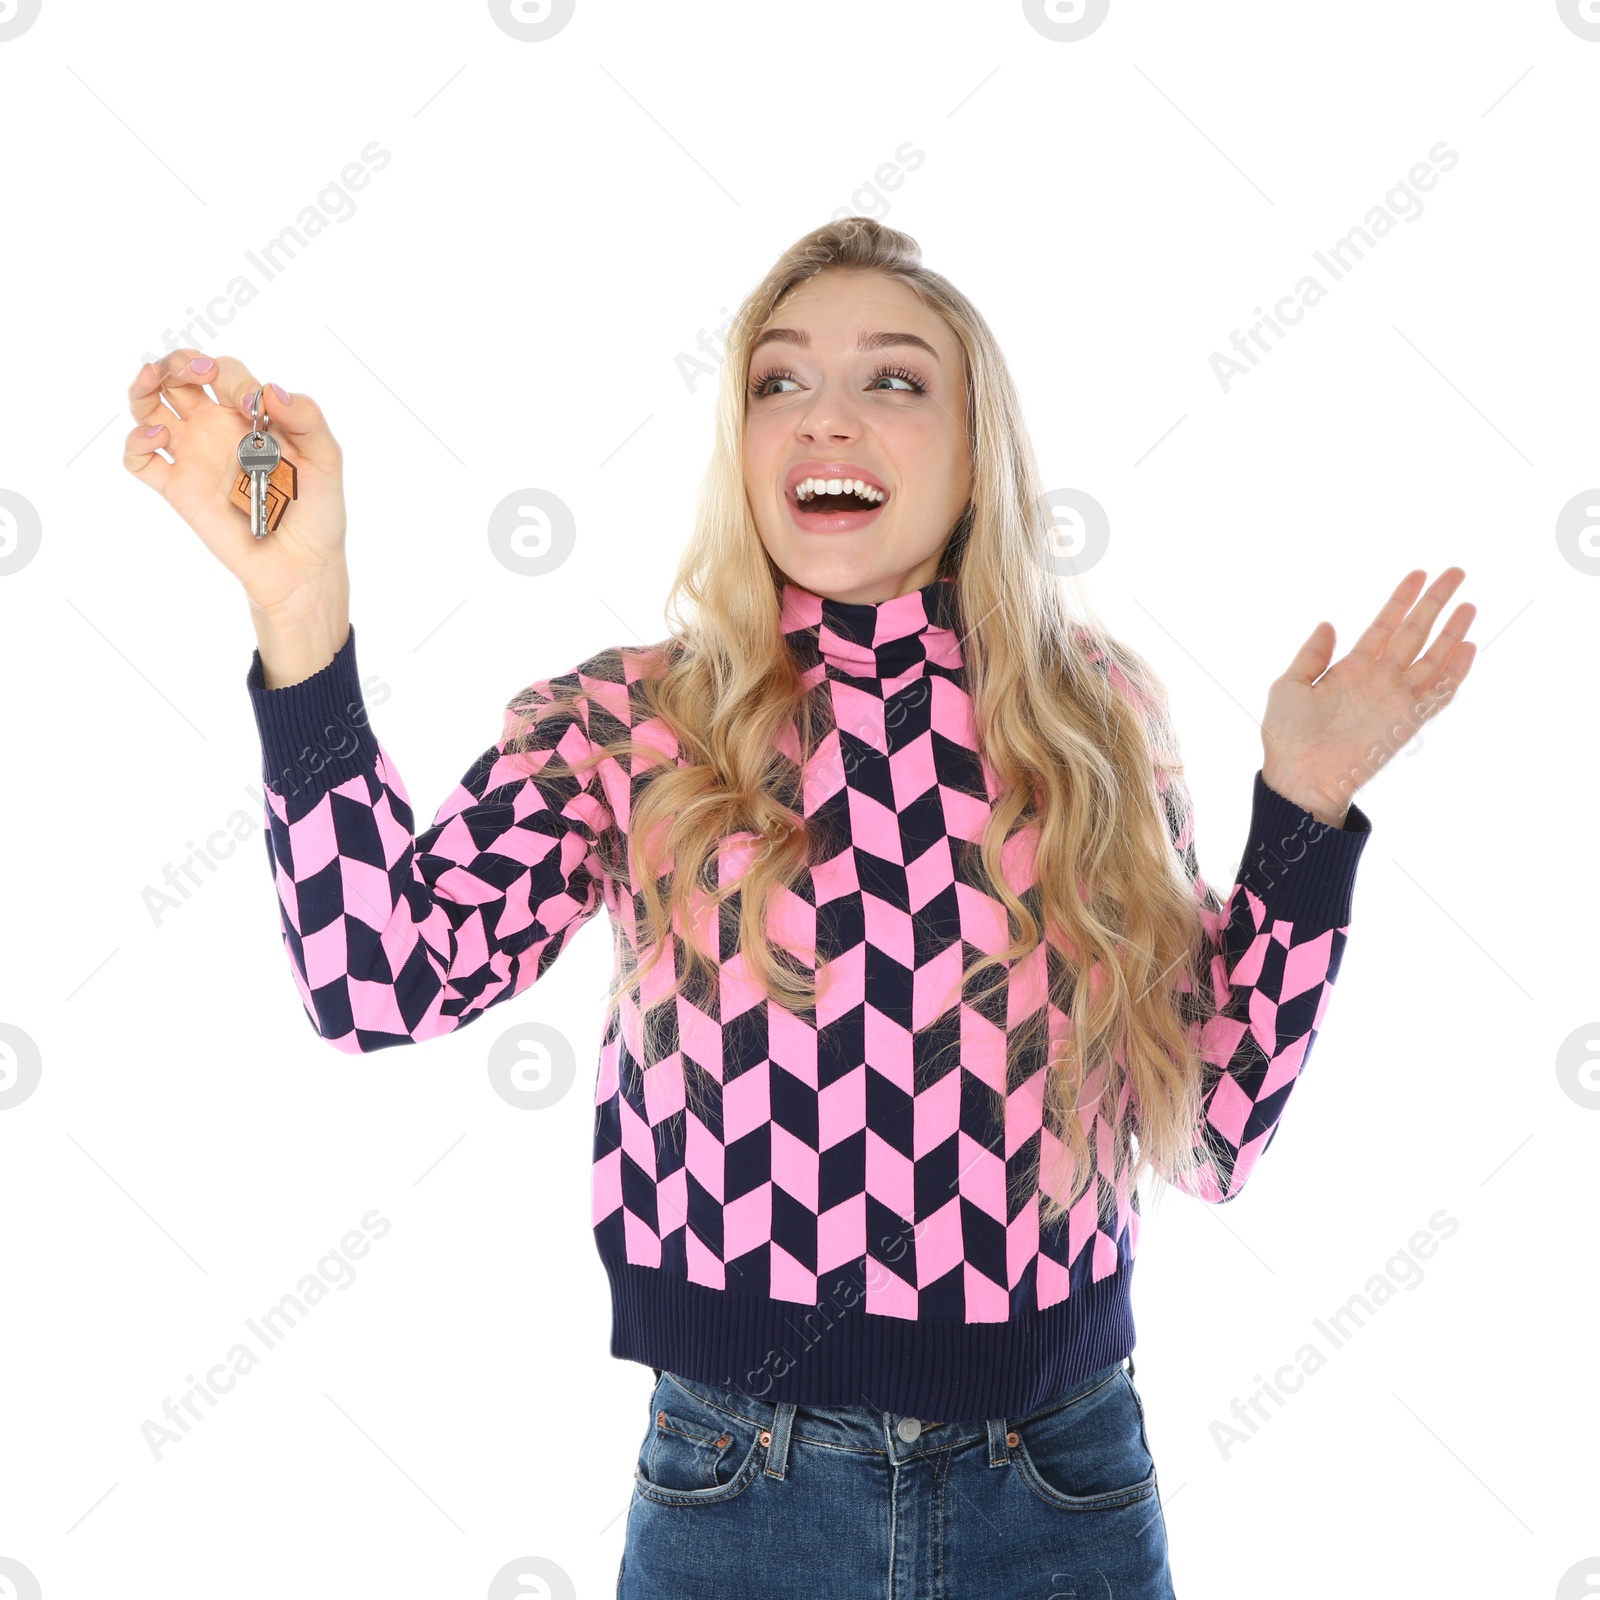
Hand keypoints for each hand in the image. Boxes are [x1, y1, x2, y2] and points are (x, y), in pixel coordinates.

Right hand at [122, 350, 350, 679]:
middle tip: (192, 371)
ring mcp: (194, 456)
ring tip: (149, 380)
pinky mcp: (177, 488)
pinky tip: (157, 437)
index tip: (249, 404)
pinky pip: (140, 460)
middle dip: (178, 362)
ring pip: (149, 407)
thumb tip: (271, 390)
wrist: (301, 565)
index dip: (230, 376)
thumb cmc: (318, 512)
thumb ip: (307, 419)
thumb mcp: (327, 461)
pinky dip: (136, 441)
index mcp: (251, 416)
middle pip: (179, 378)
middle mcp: (217, 429)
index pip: (227, 374)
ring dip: (142, 386)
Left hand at [1260, 568, 1476, 826]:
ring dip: (1452, 633)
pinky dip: (1454, 673)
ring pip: (1433, 659)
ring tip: (1469, 605)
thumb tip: (1328, 624)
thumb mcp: (1289, 686)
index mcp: (1352, 669)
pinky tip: (1468, 648)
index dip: (1401, 600)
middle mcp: (1379, 680)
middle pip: (1415, 633)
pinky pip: (1438, 695)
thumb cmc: (1288, 737)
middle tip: (1456, 573)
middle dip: (1435, 603)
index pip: (1384, 626)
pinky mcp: (1407, 722)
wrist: (1300, 778)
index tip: (1418, 574)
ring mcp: (1396, 700)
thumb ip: (1311, 655)